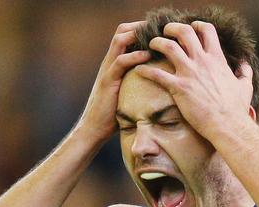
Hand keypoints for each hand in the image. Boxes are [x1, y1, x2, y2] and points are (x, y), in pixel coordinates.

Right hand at [78, 21, 150, 140]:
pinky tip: (148, 55)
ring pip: (119, 40)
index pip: (125, 34)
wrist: (94, 128)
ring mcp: (107, 70)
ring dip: (138, 35)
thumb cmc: (115, 114)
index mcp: (115, 63)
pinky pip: (120, 62)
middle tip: (159, 28)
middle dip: (141, 26)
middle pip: (121, 31)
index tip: (160, 29)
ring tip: (155, 36)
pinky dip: (134, 56)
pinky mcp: (107, 81)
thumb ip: (140, 83)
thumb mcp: (130, 92)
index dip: (141, 28)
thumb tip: (164, 83)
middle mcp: (110, 62)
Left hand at [134, 21, 253, 139]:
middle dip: (172, 28)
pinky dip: (145, 70)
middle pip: (184, 32)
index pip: (206, 30)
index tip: (191, 27)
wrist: (227, 125)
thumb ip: (245, 73)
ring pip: (167, 46)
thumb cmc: (236, 109)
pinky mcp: (179, 88)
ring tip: (151, 45)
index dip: (197, 25)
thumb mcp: (244, 87)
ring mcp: (189, 73)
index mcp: (217, 59)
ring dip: (156, 43)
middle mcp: (202, 62)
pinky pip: (157, 74)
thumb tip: (245, 65)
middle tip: (165, 32)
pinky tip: (139, 70)